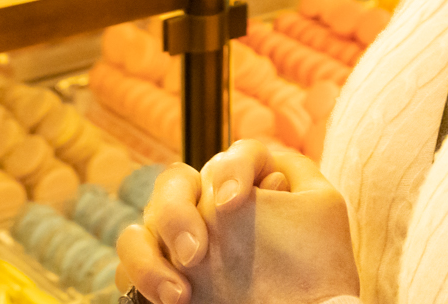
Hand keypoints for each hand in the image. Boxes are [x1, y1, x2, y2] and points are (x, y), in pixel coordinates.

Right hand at [117, 140, 358, 303]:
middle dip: (175, 214)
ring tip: (180, 296)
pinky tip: (166, 298)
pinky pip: (126, 271)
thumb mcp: (321, 212)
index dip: (230, 169)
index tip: (237, 202)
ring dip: (149, 258)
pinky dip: (139, 279)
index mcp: (239, 187)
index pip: (230, 157)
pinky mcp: (156, 279)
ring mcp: (172, 246)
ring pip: (136, 231)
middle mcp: (200, 209)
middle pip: (171, 185)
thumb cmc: (312, 269)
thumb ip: (296, 179)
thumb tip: (270, 175)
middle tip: (195, 254)